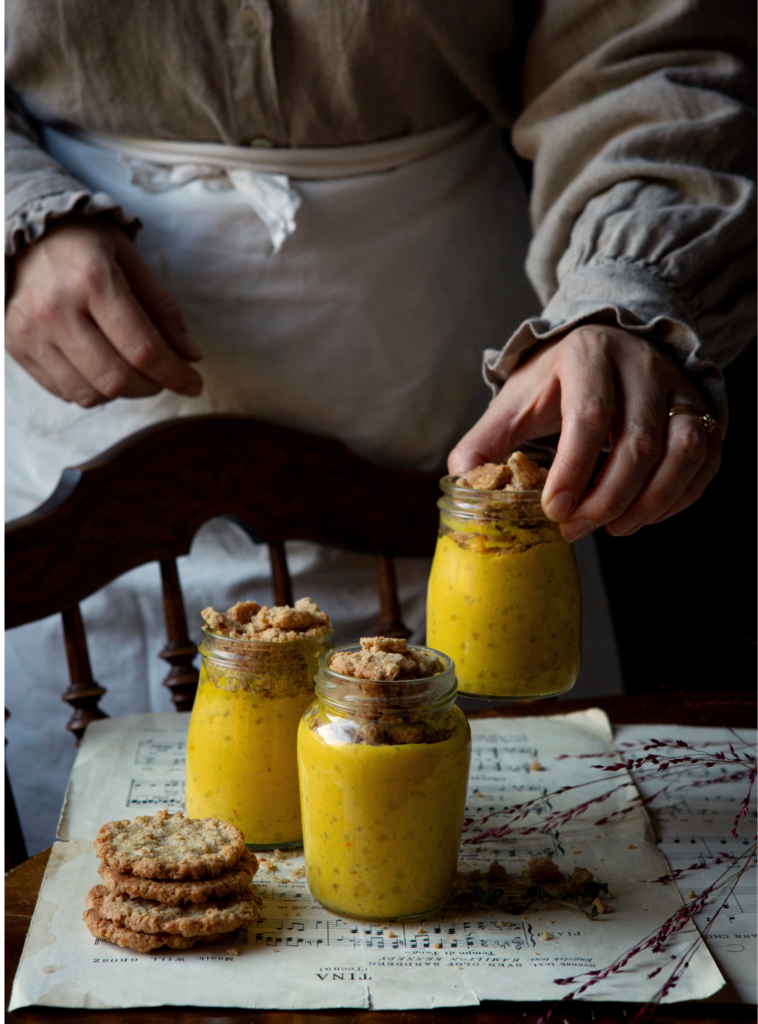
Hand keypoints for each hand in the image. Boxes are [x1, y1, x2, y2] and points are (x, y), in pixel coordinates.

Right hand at [6, 215, 202, 406]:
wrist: (17, 230)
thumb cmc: (83, 243)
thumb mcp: (130, 260)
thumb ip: (162, 310)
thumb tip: (191, 356)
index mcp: (92, 280)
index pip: (142, 348)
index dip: (175, 374)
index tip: (194, 384)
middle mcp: (55, 309)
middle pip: (116, 379)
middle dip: (152, 386)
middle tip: (165, 376)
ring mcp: (30, 331)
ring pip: (90, 393)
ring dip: (124, 393)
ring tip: (134, 372)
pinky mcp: (14, 345)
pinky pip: (64, 391)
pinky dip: (93, 390)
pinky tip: (103, 369)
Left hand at [449, 324, 720, 539]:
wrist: (602, 350)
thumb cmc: (554, 384)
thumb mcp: (513, 403)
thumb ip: (483, 442)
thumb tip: (461, 484)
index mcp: (587, 356)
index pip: (588, 417)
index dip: (573, 470)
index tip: (554, 510)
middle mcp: (640, 364)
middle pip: (638, 441)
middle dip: (607, 497)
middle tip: (578, 528)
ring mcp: (677, 386)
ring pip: (683, 450)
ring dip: (651, 501)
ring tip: (616, 527)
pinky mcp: (701, 409)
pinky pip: (706, 458)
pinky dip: (681, 496)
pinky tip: (647, 514)